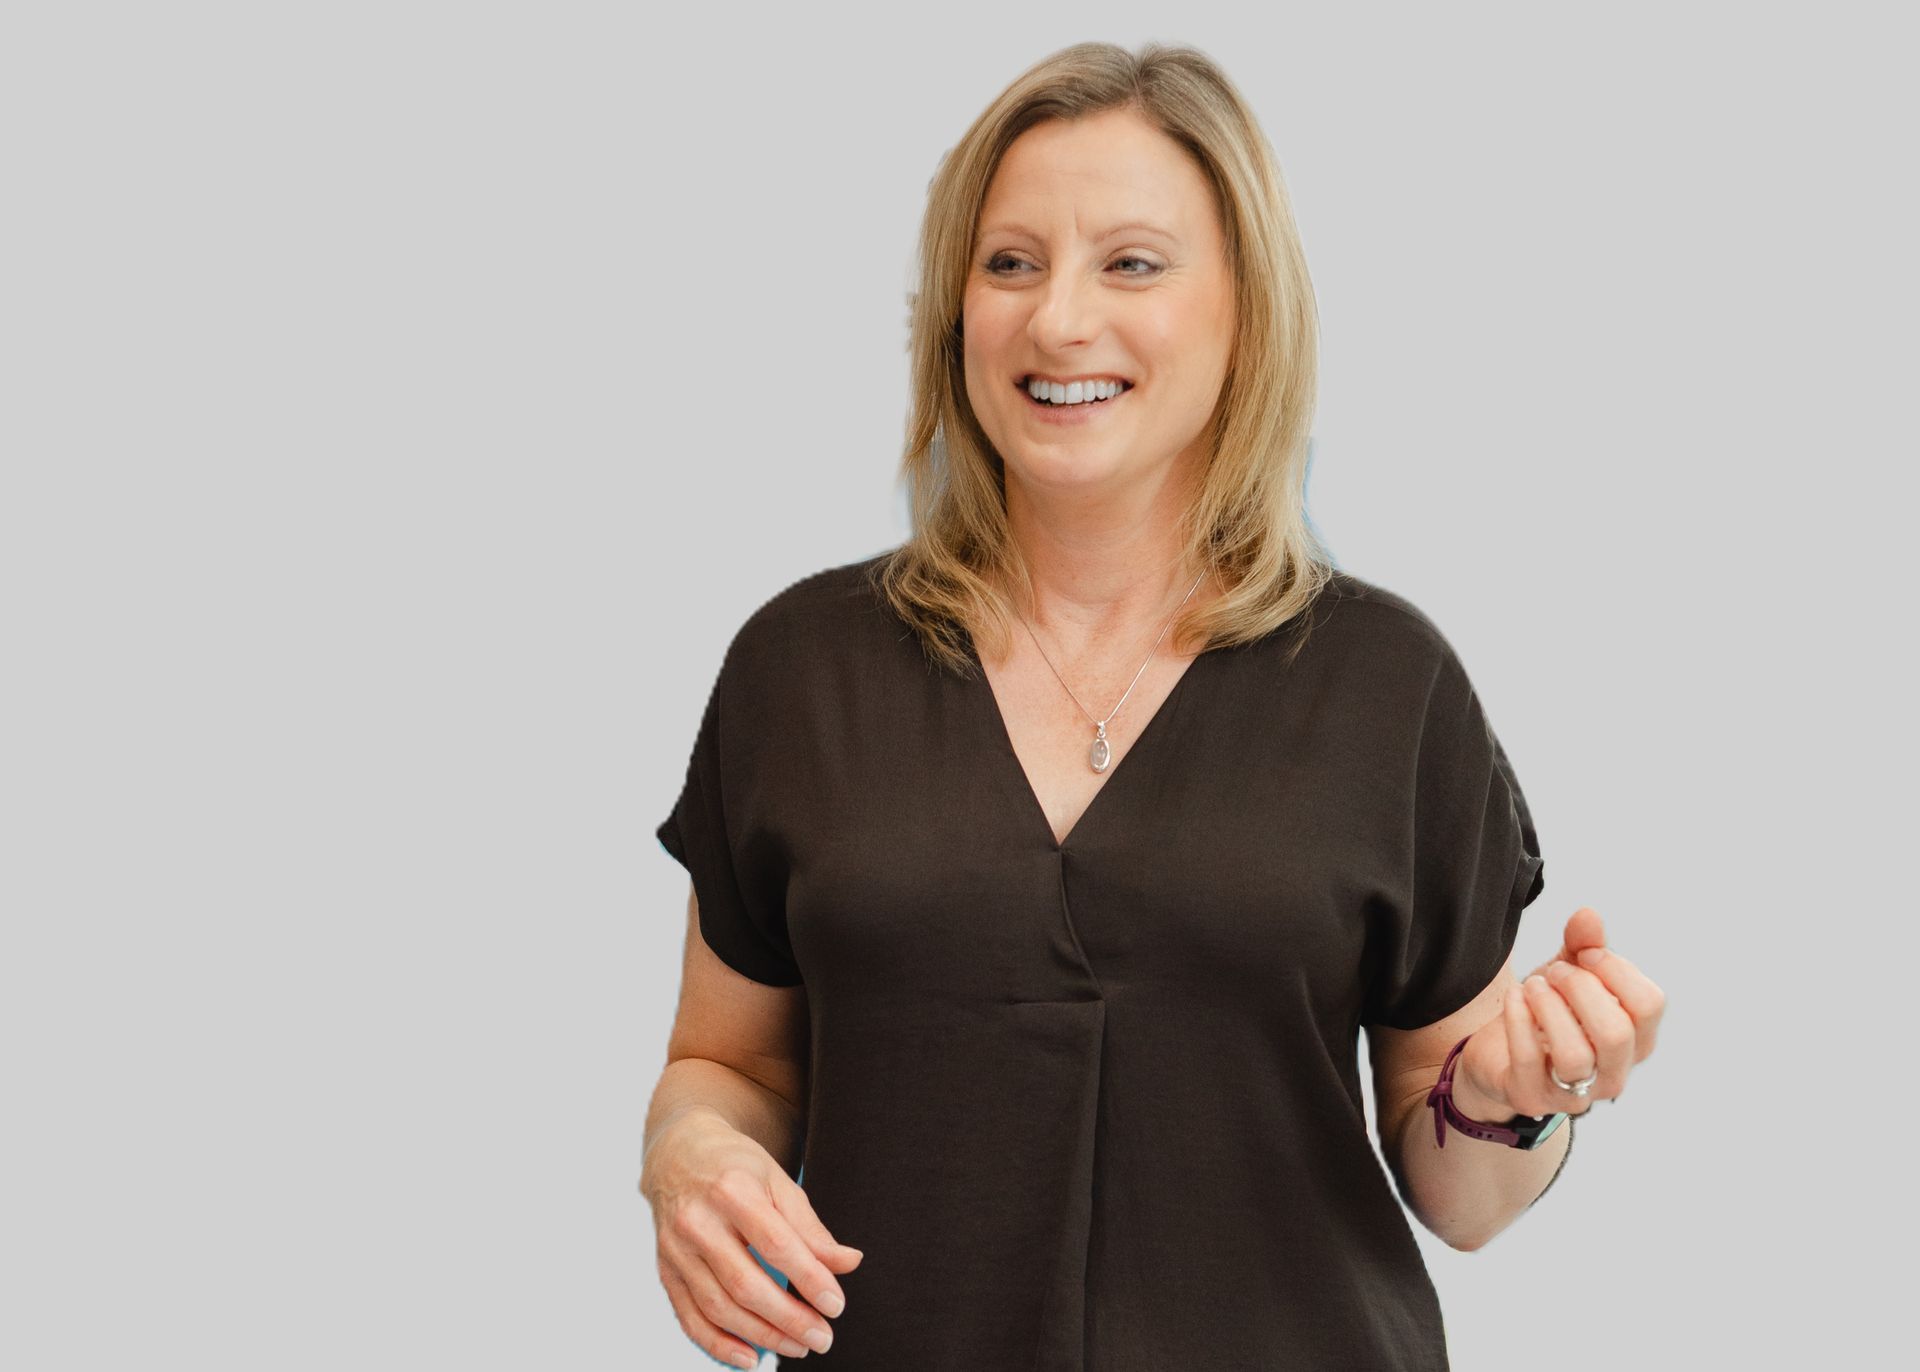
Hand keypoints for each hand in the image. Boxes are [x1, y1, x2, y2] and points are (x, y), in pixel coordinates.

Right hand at [641, 1109, 862, 1366]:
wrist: (678, 1155)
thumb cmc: (736, 1167)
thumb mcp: (777, 1182)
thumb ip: (810, 1227)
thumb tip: (849, 1263)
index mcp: (732, 1189)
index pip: (775, 1244)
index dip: (808, 1278)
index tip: (835, 1305)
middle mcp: (697, 1220)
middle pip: (745, 1283)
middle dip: (788, 1318)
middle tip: (822, 1337)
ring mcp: (676, 1249)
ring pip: (719, 1306)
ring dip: (762, 1335)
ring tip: (798, 1347)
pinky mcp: (666, 1270)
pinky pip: (690, 1317)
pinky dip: (718, 1344)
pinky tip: (750, 1357)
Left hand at [1460, 906, 1665, 1119]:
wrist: (1497, 1051)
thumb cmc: (1546, 1012)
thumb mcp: (1566, 973)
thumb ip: (1581, 945)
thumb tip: (1588, 914)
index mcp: (1635, 1041)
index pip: (1649, 1004)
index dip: (1615, 969)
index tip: (1585, 954)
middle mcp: (1612, 1073)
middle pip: (1616, 1033)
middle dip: (1580, 988)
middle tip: (1554, 972)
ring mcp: (1573, 1093)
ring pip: (1575, 1055)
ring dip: (1549, 1007)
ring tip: (1533, 985)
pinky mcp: (1530, 1097)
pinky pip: (1529, 1061)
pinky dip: (1518, 1019)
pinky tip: (1514, 996)